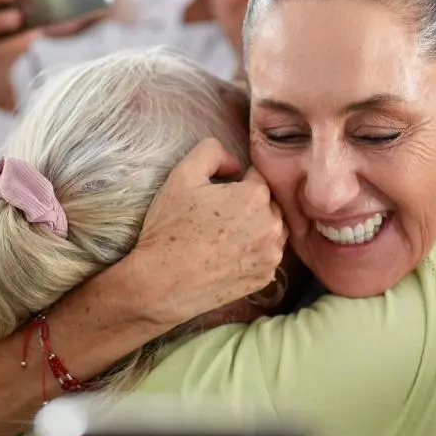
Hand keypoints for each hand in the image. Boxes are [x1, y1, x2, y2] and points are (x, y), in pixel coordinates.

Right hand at [133, 138, 286, 325]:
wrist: (162, 283)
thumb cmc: (170, 228)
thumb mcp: (182, 175)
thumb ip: (212, 151)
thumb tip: (235, 164)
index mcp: (256, 195)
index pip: (257, 175)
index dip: (236, 182)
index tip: (217, 195)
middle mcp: (273, 225)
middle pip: (268, 203)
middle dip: (248, 205)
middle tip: (217, 218)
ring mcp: (271, 254)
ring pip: (271, 229)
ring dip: (255, 228)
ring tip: (223, 237)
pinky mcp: (266, 277)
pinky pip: (266, 255)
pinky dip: (253, 253)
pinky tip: (227, 255)